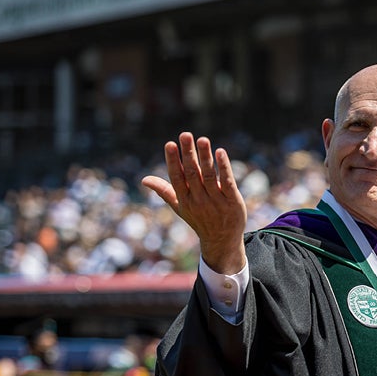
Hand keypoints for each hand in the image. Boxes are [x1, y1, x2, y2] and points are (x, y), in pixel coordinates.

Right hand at [141, 132, 247, 273]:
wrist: (222, 240)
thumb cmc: (199, 219)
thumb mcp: (180, 207)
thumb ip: (164, 191)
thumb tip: (144, 180)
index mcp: (184, 200)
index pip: (177, 178)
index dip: (173, 161)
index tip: (170, 144)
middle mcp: (199, 200)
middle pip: (193, 174)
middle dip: (189, 154)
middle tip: (185, 135)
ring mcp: (216, 201)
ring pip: (209, 176)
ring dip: (205, 156)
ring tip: (202, 139)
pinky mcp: (233, 201)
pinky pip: (227, 182)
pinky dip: (224, 167)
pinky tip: (220, 152)